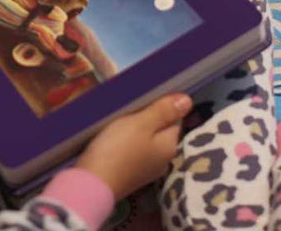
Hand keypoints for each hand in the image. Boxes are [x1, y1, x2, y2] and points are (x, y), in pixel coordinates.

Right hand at [75, 93, 192, 199]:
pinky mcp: (130, 174)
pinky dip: (126, 142)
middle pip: (160, 131)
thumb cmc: (117, 148)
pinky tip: (112, 136)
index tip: (144, 96)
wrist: (92, 183)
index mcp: (170, 147)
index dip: (162, 106)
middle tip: (127, 105)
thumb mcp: (140, 124)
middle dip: (147, 118)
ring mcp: (146, 170)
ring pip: (145, 141)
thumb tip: (187, 100)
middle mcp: (163, 161)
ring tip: (117, 117)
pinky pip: (133, 151)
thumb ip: (163, 111)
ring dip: (135, 129)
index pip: (175, 120)